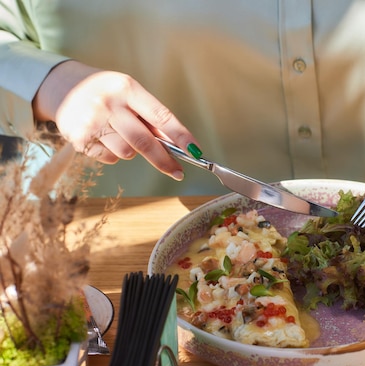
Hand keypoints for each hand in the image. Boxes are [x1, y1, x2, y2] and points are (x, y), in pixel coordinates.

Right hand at [33, 60, 200, 179]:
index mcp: (127, 88)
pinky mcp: (78, 138)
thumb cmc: (106, 92)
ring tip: (119, 133)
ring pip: (127, 152)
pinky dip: (112, 153)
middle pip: (145, 141)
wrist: (62, 86)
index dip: (181, 136)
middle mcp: (109, 104)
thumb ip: (150, 117)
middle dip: (165, 161)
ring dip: (131, 150)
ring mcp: (92, 121)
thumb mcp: (129, 93)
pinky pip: (109, 158)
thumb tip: (177, 145)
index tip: (195, 151)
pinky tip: (103, 137)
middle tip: (178, 173)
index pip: (161, 116)